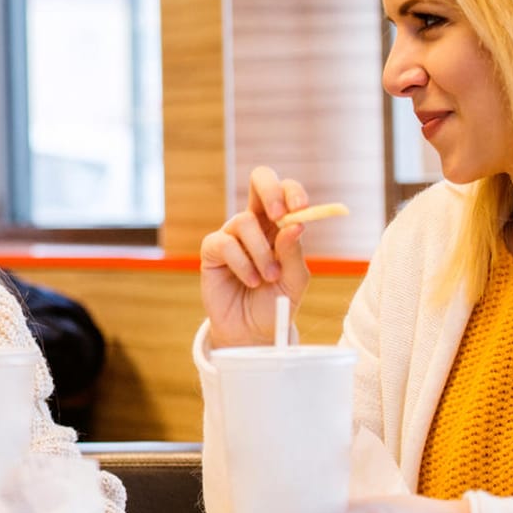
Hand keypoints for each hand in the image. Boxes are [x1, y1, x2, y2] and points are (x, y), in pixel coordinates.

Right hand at [199, 167, 313, 348]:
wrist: (252, 332)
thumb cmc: (275, 303)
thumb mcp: (295, 280)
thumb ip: (294, 253)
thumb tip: (296, 226)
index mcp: (279, 226)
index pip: (285, 192)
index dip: (291, 192)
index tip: (301, 209)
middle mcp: (255, 224)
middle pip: (259, 180)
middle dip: (271, 191)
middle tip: (280, 216)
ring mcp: (232, 235)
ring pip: (244, 222)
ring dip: (261, 253)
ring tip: (268, 278)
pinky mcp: (212, 251)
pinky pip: (225, 244)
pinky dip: (242, 264)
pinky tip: (250, 281)